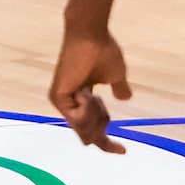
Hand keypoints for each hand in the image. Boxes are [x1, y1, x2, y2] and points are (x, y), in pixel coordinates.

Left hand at [49, 27, 131, 152]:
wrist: (91, 34)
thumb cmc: (102, 50)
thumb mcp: (116, 76)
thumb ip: (119, 89)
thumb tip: (125, 98)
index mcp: (81, 100)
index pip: (92, 130)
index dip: (107, 144)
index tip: (123, 151)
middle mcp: (69, 103)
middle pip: (89, 136)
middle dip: (102, 125)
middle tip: (101, 102)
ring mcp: (62, 102)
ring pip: (86, 130)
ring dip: (97, 115)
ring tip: (93, 92)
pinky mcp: (58, 98)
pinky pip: (80, 119)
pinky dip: (89, 109)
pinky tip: (86, 92)